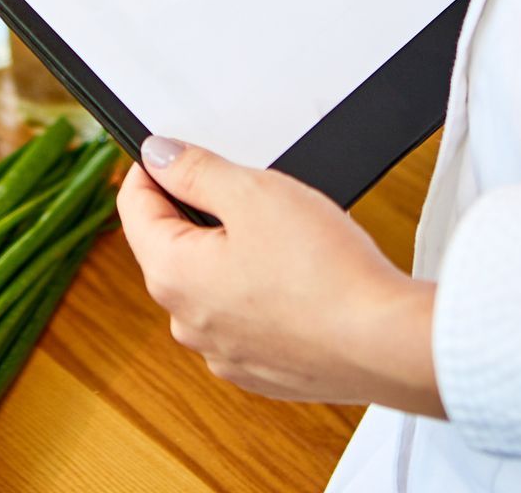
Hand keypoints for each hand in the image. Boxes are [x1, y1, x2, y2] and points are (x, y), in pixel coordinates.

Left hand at [117, 136, 444, 415]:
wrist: (386, 344)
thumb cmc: (325, 273)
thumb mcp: (254, 193)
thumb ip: (195, 170)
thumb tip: (157, 156)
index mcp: (172, 275)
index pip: (134, 207)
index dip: (153, 168)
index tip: (173, 151)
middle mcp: (186, 321)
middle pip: (171, 246)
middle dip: (199, 212)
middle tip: (248, 193)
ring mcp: (223, 352)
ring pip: (210, 283)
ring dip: (231, 254)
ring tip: (283, 239)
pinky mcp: (259, 369)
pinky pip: (243, 318)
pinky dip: (260, 294)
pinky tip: (297, 281)